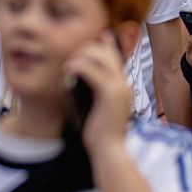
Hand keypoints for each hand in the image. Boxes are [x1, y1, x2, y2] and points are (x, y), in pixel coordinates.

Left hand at [63, 33, 131, 152]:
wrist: (109, 150)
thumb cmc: (100, 135)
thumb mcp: (97, 110)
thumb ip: (93, 95)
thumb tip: (77, 83)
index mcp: (122, 88)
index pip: (114, 58)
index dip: (102, 45)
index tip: (87, 41)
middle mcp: (123, 84)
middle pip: (106, 53)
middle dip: (87, 49)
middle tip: (71, 56)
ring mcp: (118, 88)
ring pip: (99, 57)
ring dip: (81, 56)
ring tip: (68, 64)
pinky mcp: (109, 93)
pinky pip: (91, 70)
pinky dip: (78, 66)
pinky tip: (68, 69)